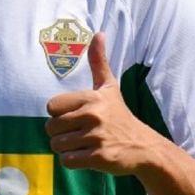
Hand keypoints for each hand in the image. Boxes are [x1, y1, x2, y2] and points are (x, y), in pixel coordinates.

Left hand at [45, 33, 158, 174]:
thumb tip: (98, 33)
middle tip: (79, 133)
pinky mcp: (98, 157)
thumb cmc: (120, 115)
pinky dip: (73, 161)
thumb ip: (99, 62)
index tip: (75, 116)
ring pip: (57, 145)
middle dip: (61, 134)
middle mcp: (93, 115)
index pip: (51, 107)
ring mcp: (96, 137)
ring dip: (66, 148)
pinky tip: (87, 156)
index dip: (59, 114)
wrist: (144, 147)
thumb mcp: (109, 87)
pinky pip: (67, 161)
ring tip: (84, 144)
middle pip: (51, 128)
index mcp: (91, 97)